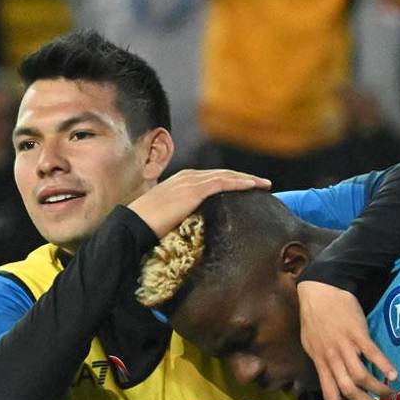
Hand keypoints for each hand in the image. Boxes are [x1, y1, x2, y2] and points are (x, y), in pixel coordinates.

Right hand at [127, 168, 270, 238]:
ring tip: (265, 185)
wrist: (134, 224)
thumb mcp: (169, 215)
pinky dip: (239, 183)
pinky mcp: (194, 191)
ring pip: (226, 176)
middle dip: (244, 177)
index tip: (248, 186)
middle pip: (223, 174)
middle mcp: (187, 177)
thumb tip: (193, 225)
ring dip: (248, 179)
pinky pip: (222, 183)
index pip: (213, 177)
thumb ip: (182, 213)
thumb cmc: (147, 225)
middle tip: (263, 184)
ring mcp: (190, 182)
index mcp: (182, 181)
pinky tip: (253, 186)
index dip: (232, 180)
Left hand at [297, 282, 396, 399]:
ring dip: (378, 389)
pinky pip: (372, 353)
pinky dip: (384, 366)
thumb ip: (321, 362)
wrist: (319, 290)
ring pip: (361, 376)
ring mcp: (345, 346)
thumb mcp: (310, 344)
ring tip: (391, 395)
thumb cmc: (314, 318)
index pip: (329, 394)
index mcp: (320, 362)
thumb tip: (329, 376)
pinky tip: (394, 374)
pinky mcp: (358, 333)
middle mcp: (332, 358)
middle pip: (348, 390)